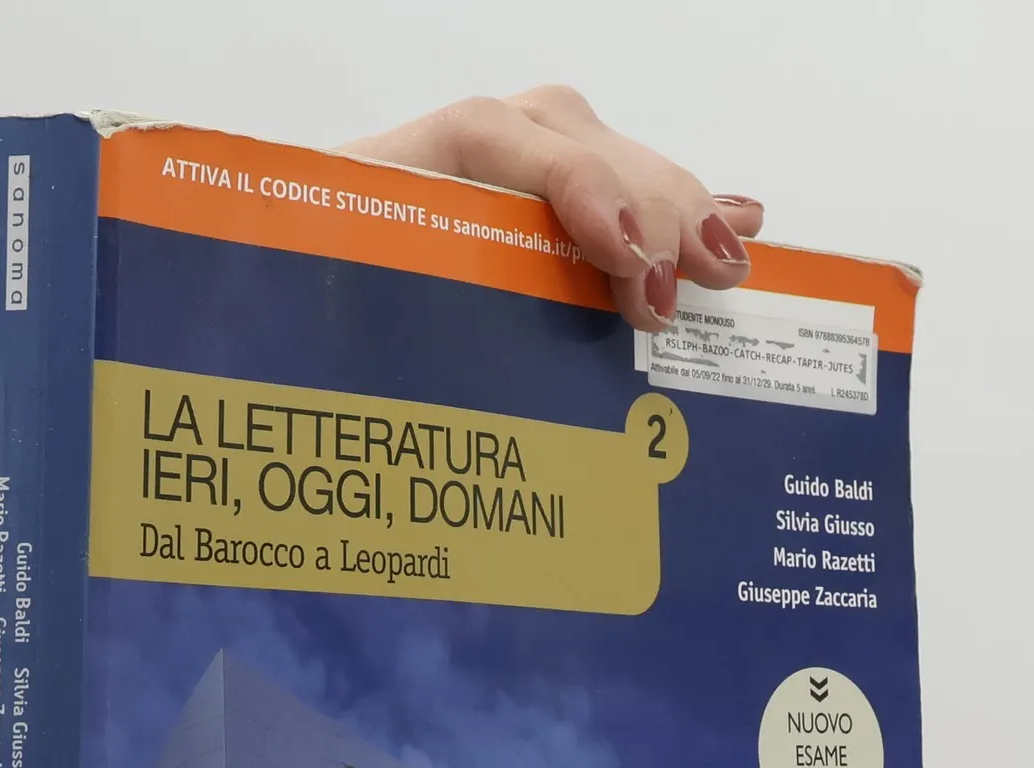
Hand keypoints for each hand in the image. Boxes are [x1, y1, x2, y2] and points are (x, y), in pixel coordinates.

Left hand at [343, 85, 765, 332]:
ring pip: (611, 159)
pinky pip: (623, 182)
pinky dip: (684, 203)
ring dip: (681, 208)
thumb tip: (398, 362)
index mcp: (399, 167)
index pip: (496, 140)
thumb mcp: (319, 294)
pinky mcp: (541, 200)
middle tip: (676, 290)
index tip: (624, 251)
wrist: (289, 302)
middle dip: (645, 210)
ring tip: (727, 264)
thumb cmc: (305, 308)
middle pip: (575, 142)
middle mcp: (463, 154)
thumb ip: (351, 298)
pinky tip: (744, 220)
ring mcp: (511, 171)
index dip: (575, 187)